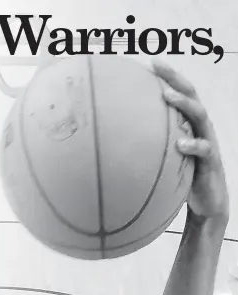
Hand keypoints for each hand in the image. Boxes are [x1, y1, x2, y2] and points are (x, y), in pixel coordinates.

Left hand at [154, 61, 228, 220]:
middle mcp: (200, 127)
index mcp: (189, 124)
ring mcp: (207, 142)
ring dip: (184, 104)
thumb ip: (149, 148)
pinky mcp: (211, 161)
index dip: (168, 76)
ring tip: (167, 96)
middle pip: (191, 95)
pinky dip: (192, 145)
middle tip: (158, 66)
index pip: (180, 93)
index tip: (150, 61)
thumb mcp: (164, 159)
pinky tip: (180, 144)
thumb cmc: (183, 177)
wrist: (207, 201)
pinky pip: (204, 150)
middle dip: (175, 77)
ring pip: (200, 116)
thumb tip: (113, 148)